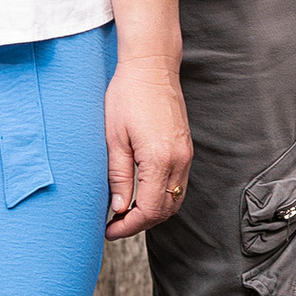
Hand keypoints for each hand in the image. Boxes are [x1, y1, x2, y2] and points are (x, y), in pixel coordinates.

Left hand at [104, 54, 192, 237]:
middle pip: (166, 209)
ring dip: (152, 211)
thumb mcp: (114, 139)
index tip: (109, 229)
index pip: (150, 210)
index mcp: (160, 159)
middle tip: (114, 224)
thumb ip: (119, 177)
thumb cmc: (128, 96)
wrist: (152, 66)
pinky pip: (178, 183)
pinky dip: (161, 195)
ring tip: (125, 211)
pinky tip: (141, 192)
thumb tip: (119, 209)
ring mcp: (186, 153)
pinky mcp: (186, 147)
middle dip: (140, 223)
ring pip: (175, 199)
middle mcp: (179, 159)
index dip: (128, 226)